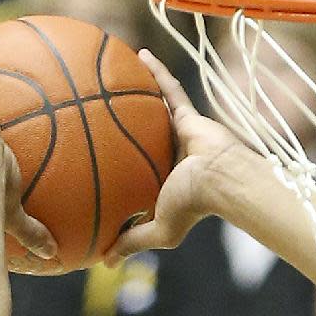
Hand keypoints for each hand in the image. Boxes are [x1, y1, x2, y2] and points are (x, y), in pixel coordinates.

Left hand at [104, 48, 242, 264]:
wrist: (223, 180)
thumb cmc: (194, 205)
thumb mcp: (159, 230)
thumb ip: (132, 242)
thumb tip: (104, 262)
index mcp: (161, 181)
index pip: (136, 172)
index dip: (119, 166)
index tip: (92, 159)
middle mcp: (167, 155)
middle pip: (139, 136)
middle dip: (120, 124)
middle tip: (92, 110)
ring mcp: (178, 133)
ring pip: (151, 108)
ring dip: (135, 92)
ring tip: (110, 74)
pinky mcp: (189, 115)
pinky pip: (168, 88)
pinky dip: (155, 72)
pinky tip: (137, 54)